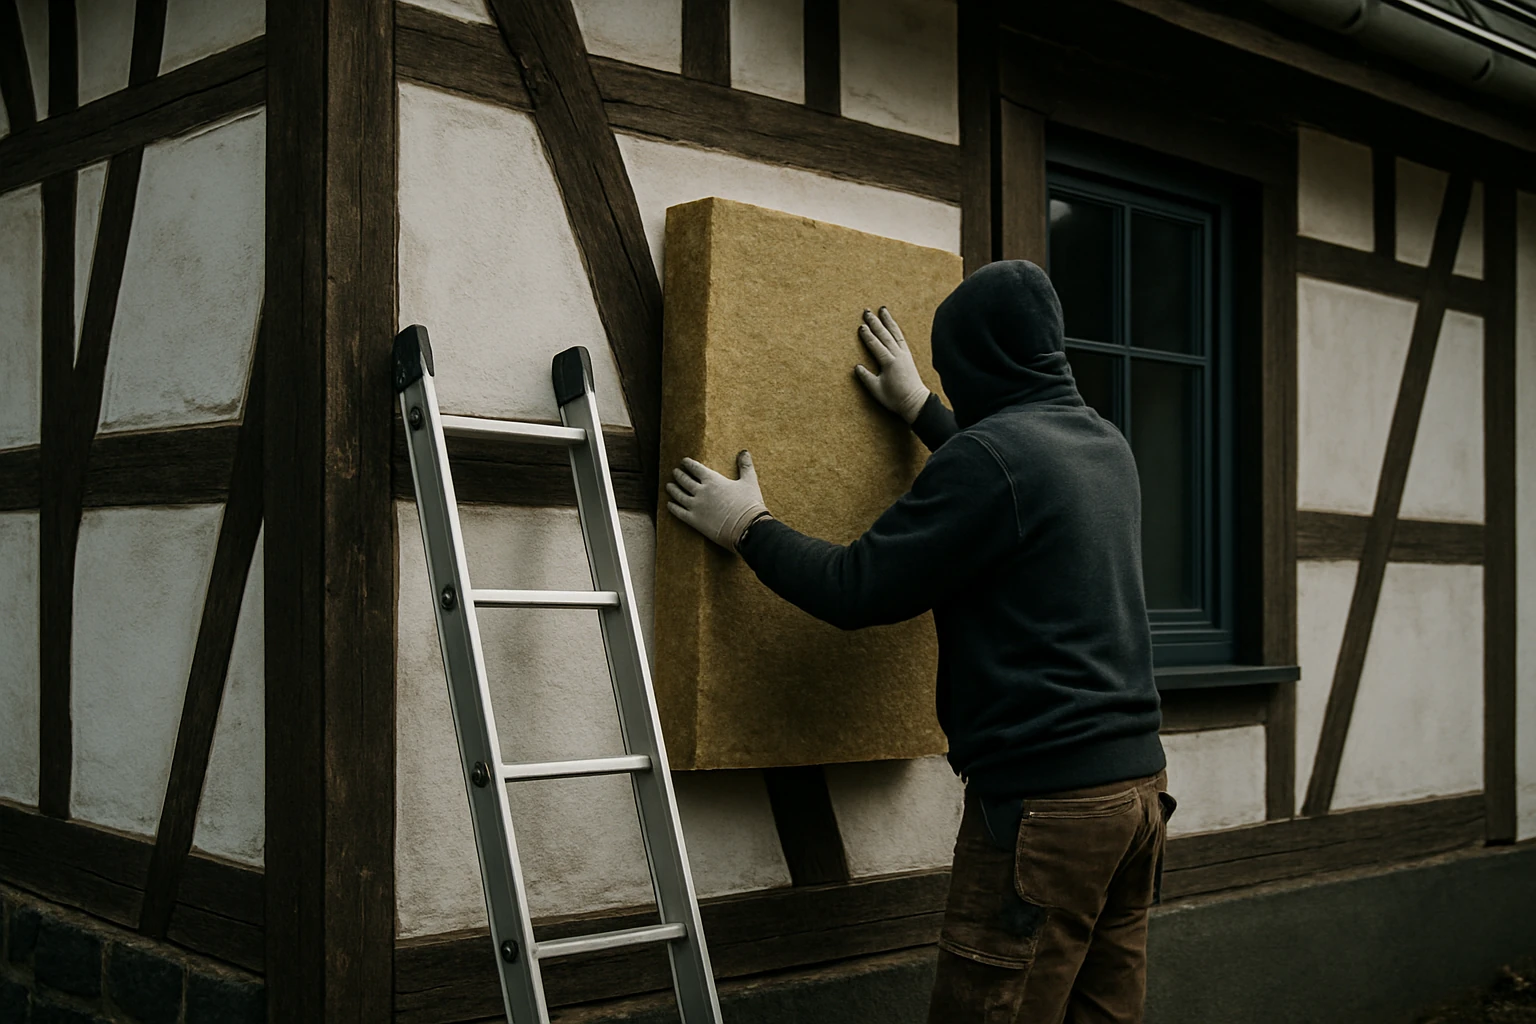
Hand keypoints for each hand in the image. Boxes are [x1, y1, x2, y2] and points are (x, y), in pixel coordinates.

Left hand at [666, 451, 769, 551]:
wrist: (747, 527)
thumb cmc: (749, 504)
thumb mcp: (749, 481)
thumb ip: (745, 465)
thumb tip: (744, 451)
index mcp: (713, 480)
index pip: (696, 468)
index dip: (688, 464)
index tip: (684, 461)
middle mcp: (701, 491)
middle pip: (685, 480)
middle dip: (679, 475)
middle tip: (675, 472)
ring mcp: (696, 506)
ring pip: (679, 495)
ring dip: (673, 489)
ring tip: (669, 486)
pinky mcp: (694, 521)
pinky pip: (679, 512)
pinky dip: (673, 508)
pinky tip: (669, 505)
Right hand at [854, 307, 929, 423]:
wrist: (915, 402)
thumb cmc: (894, 398)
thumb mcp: (876, 390)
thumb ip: (866, 377)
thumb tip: (857, 366)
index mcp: (889, 362)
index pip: (875, 345)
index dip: (867, 336)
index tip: (861, 326)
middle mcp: (898, 355)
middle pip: (884, 335)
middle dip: (875, 322)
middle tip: (867, 311)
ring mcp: (904, 354)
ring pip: (895, 333)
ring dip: (888, 321)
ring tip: (882, 310)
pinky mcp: (908, 356)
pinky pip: (901, 338)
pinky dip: (896, 329)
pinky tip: (892, 324)